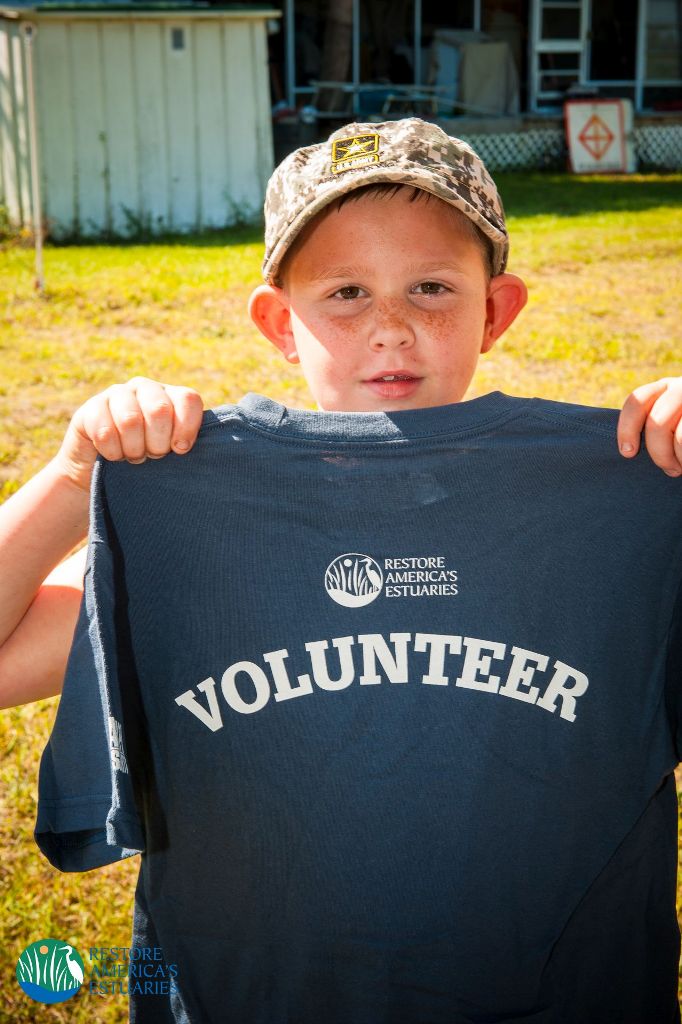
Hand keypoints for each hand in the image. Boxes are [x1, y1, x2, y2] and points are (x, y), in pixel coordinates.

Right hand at [55, 377, 204, 491]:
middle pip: (159, 409)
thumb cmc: (148, 462)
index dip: (186, 427)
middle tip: (153, 455)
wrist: (102, 471)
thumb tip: (217, 451)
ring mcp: (116, 395)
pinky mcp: (90, 408)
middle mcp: (145, 388)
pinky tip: (113, 456)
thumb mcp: (173, 452)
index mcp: (172, 396)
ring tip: (134, 456)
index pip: (188, 399)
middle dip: (157, 442)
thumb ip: (190, 443)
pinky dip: (112, 453)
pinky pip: (105, 431)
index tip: (180, 450)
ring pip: (131, 420)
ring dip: (134, 449)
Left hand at [618, 377, 681, 476]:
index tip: (628, 453)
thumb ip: (655, 425)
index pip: (637, 401)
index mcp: (665, 388)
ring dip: (680, 459)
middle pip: (657, 423)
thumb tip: (628, 450)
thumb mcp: (671, 418)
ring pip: (680, 437)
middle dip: (659, 454)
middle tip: (670, 469)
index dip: (627, 428)